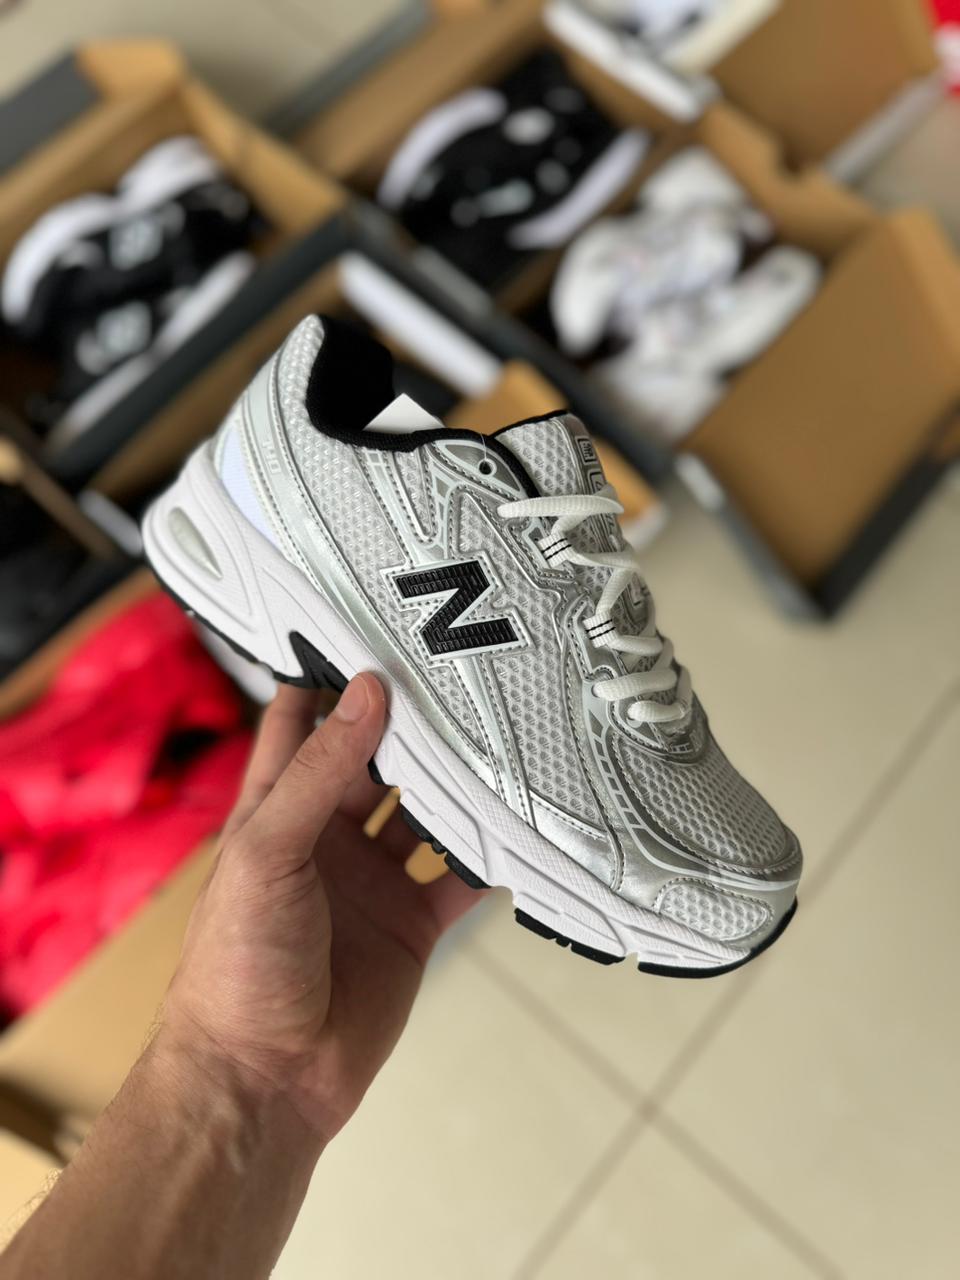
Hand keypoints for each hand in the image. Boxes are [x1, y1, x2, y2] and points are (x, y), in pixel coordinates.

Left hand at [159, 674, 482, 1142]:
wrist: (266, 1080)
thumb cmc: (238, 961)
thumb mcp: (268, 853)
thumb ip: (320, 774)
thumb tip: (368, 690)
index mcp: (276, 810)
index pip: (299, 723)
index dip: (328, 676)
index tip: (372, 626)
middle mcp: (326, 836)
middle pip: (375, 761)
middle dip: (411, 722)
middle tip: (462, 671)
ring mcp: (372, 880)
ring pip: (423, 813)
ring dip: (456, 783)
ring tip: (503, 733)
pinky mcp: (411, 925)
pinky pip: (458, 878)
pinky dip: (488, 855)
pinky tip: (522, 822)